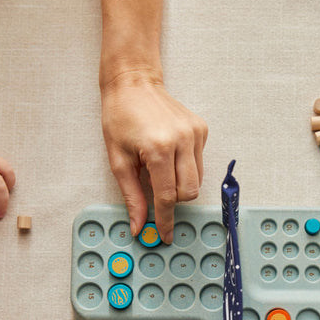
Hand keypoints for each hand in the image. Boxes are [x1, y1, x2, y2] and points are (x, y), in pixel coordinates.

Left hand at [101, 70, 207, 242]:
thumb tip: (139, 225)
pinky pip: (198, 163)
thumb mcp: (118, 160)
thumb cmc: (120, 117)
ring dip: (180, 184)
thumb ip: (132, 196)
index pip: (168, 197)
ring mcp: (194, 134)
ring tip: (159, 169)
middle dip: (174, 201)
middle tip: (157, 197)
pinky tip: (169, 154)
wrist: (133, 83)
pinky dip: (185, 168)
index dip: (165, 220)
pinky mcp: (201, 130)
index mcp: (158, 149)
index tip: (164, 235)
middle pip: (189, 192)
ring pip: (197, 180)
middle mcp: (181, 140)